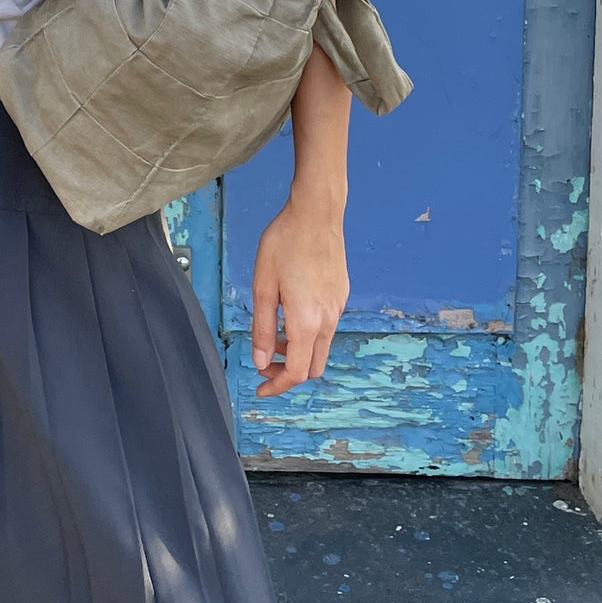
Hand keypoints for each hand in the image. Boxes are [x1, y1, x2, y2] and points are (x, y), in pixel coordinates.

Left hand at [250, 197, 347, 396]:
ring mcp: (338, 308)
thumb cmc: (284, 243)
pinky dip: (308, 334)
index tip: (260, 389)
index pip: (297, 372)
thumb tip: (261, 361)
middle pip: (313, 367)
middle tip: (264, 361)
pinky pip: (327, 327)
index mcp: (307, 321)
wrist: (316, 213)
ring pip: (321, 347)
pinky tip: (290, 311)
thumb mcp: (263, 285)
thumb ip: (262, 327)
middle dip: (288, 372)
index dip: (277, 386)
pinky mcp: (341, 295)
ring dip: (298, 352)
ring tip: (274, 333)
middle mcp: (328, 320)